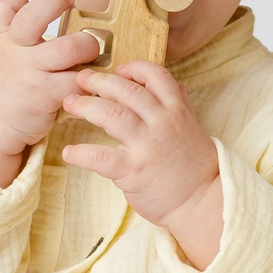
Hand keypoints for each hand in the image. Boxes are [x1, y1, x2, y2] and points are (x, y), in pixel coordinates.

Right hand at [0, 0, 100, 186]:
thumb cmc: (2, 90)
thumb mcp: (1, 56)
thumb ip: (21, 39)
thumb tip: (62, 25)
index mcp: (3, 38)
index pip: (2, 6)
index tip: (27, 2)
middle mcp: (16, 50)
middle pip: (36, 15)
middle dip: (58, 2)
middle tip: (70, 4)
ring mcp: (30, 71)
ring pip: (70, 47)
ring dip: (88, 47)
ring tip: (90, 54)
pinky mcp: (45, 94)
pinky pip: (77, 81)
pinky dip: (88, 82)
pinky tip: (86, 85)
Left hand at [59, 63, 223, 265]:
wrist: (203, 203)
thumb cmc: (196, 168)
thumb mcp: (194, 129)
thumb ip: (182, 106)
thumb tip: (177, 86)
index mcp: (177, 111)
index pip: (156, 76)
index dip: (135, 68)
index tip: (119, 69)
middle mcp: (162, 124)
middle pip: (127, 91)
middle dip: (100, 81)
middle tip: (81, 78)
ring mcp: (147, 146)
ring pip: (112, 115)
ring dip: (86, 106)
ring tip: (70, 104)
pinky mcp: (134, 171)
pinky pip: (101, 157)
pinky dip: (82, 153)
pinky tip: (68, 152)